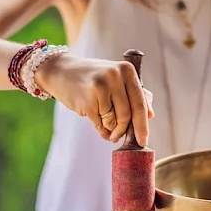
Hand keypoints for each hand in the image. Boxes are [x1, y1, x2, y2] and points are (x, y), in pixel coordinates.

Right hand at [35, 54, 153, 145]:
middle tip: (118, 138)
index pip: (140, 103)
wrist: (60, 71)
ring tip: (104, 125)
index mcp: (126, 70)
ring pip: (114, 122)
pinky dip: (101, 130)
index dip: (143, 125)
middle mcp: (115, 76)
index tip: (143, 140)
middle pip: (127, 116)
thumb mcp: (115, 79)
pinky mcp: (87, 101)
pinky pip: (100, 124)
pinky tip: (97, 123)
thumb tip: (151, 114)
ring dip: (111, 130)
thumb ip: (134, 94)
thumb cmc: (91, 77)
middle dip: (123, 131)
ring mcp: (101, 88)